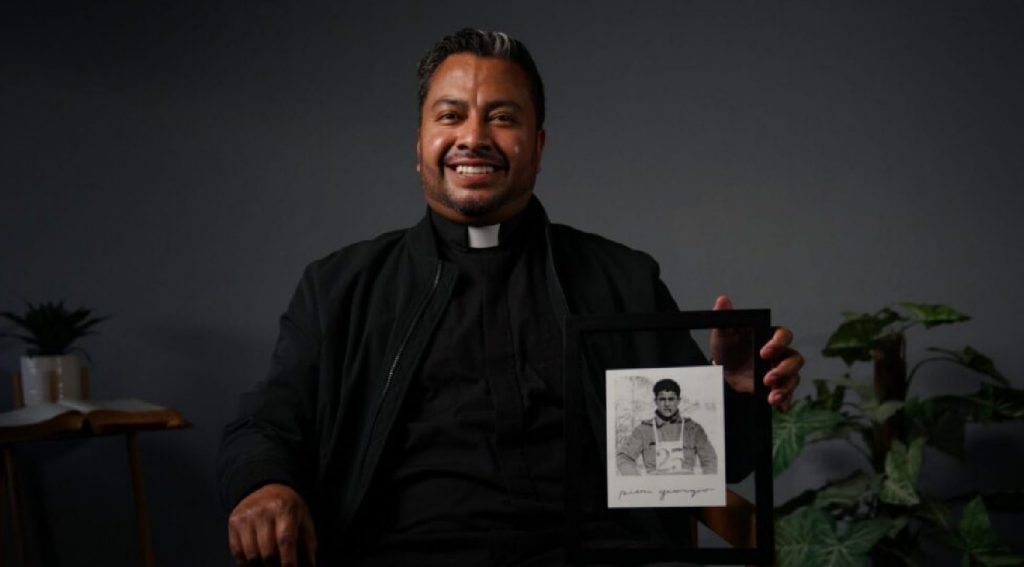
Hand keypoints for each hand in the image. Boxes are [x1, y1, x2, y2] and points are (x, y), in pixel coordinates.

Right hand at [228, 483, 316, 565]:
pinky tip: (256, 562)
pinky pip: (237, 552)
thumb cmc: (290, 508)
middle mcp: (263, 512)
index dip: (288, 561)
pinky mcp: (234, 522)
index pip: (286, 540)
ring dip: (260, 566)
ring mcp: (246, 517)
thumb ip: (308, 545)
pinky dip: (246, 563)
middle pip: (267, 552)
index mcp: (285, 509)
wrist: (267, 488)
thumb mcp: (304, 520)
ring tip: (269, 564)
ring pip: (251, 555)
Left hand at [710, 295, 802, 410]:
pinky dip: (785, 400)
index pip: (783, 335)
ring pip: (794, 378)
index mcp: (770, 337)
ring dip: (786, 388)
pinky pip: (788, 394)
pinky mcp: (777, 387)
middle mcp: (780, 354)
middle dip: (784, 370)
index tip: (764, 352)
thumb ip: (724, 317)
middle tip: (767, 378)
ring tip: (771, 397)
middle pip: (795, 359)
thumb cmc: (726, 348)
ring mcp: (780, 372)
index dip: (778, 343)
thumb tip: (722, 300)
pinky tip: (779, 407)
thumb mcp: (722, 333)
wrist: (722, 372)